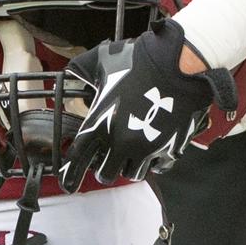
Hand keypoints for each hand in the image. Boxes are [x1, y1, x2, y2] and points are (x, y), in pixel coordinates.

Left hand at [60, 19, 234, 186]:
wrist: (177, 64)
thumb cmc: (139, 60)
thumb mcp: (102, 60)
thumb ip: (82, 68)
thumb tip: (70, 71)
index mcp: (101, 123)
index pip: (78, 159)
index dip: (70, 174)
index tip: (68, 184)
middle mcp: (121, 142)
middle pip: (105, 174)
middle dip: (104, 168)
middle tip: (107, 158)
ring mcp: (146, 148)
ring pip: (132, 174)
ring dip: (129, 165)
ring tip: (131, 150)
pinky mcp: (169, 149)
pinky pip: (157, 168)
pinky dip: (152, 163)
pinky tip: (152, 150)